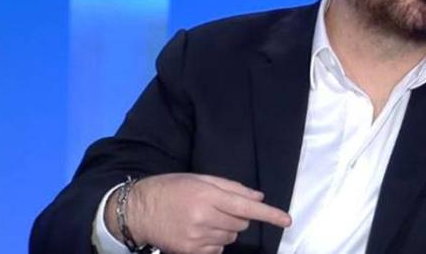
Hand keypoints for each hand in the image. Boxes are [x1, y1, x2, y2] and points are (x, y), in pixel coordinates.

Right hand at [105, 173, 290, 253]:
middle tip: (218, 207)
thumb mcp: (200, 179)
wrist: (138, 210)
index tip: (287, 220)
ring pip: (231, 237)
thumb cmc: (172, 189)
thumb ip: (231, 188)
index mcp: (208, 196)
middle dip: (238, 216)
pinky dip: (215, 242)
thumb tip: (258, 198)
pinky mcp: (190, 252)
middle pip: (241, 223)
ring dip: (226, 229)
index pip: (247, 207)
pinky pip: (218, 250)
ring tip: (205, 218)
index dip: (270, 214)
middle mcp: (204, 218)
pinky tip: (199, 231)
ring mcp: (197, 238)